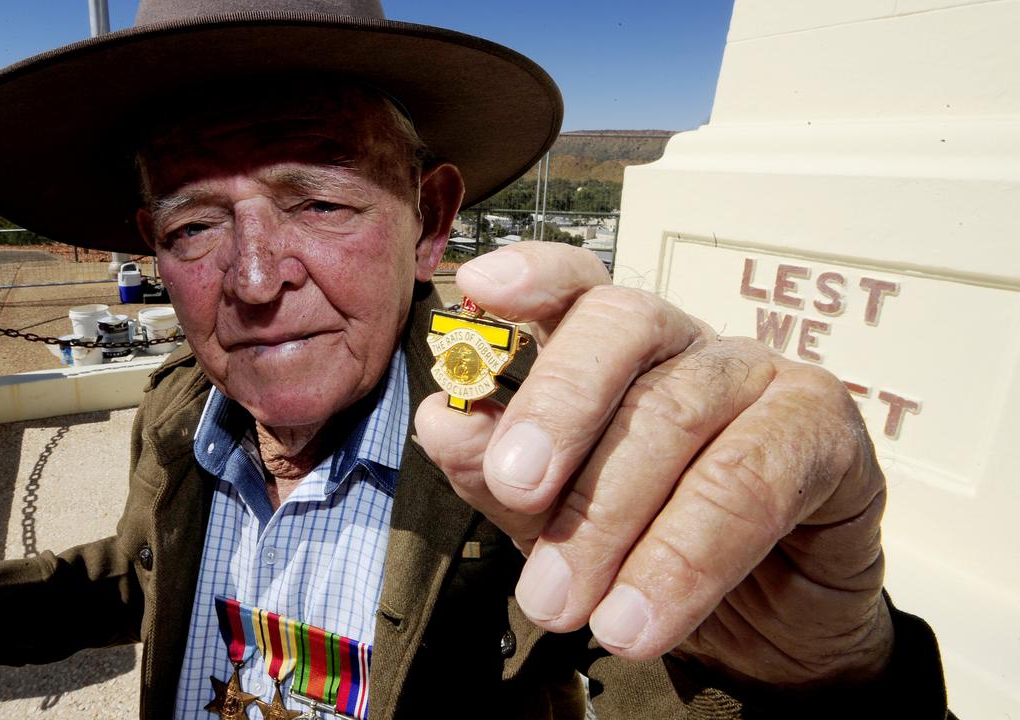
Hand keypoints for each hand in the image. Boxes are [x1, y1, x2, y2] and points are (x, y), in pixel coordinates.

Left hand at [414, 242, 892, 686]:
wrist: (766, 633)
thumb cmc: (649, 551)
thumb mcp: (553, 518)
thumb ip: (498, 471)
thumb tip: (444, 420)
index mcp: (618, 350)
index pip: (579, 284)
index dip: (534, 275)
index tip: (484, 286)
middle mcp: (689, 345)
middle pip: (622, 328)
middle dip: (556, 410)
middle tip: (513, 492)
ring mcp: (764, 376)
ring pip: (678, 414)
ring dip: (608, 520)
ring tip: (560, 604)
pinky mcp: (827, 433)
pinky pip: (755, 479)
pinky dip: (687, 556)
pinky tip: (641, 616)